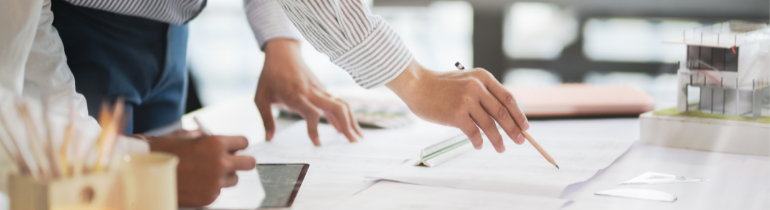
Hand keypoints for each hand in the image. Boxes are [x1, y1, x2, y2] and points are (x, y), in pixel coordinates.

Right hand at [147, 130, 255, 206]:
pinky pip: (219, 191)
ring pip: (234, 179)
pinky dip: (211, 188)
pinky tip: (195, 183)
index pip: (244, 143)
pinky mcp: (209, 198)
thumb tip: (218, 140)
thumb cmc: (162, 152)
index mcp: (216, 143)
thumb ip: (206, 138)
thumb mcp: (185, 136)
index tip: (234, 147)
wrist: (143, 174)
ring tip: (206, 173)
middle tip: (232, 161)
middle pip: (249, 163)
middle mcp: (220, 163)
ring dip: (225, 176)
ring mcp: (216, 183)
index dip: (238, 144)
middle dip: (241, 161)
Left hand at [255, 38, 362, 144]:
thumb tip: (269, 138)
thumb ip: (266, 119)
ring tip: (358, 137)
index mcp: (296, 95)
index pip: (311, 113)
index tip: (317, 144)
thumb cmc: (269, 75)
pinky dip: (345, 116)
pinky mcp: (323, 89)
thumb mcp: (260, 97)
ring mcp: (320, 90)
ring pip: (341, 105)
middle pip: (336, 108)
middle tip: (354, 142)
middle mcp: (311, 92)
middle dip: (347, 126)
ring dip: (351, 121)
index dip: (315, 129)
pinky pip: (337, 103)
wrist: (282, 53)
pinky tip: (346, 129)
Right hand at [386, 60, 528, 152]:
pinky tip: (479, 146)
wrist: (417, 85)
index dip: (519, 114)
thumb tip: (502, 118)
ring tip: (501, 149)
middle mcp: (477, 87)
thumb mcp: (466, 81)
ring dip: (497, 140)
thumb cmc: (441, 86)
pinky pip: (473, 133)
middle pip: (502, 113)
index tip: (525, 126)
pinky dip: (478, 142)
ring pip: (490, 125)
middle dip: (513, 129)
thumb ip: (483, 94)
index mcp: (483, 77)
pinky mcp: (456, 114)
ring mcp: (466, 100)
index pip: (508, 98)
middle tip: (520, 141)